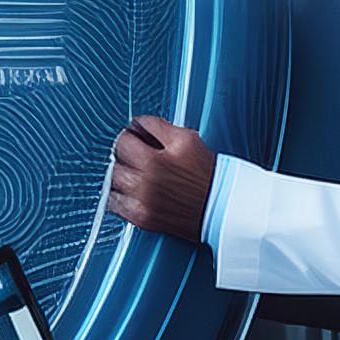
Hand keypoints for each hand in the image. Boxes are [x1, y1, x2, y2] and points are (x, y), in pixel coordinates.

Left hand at [109, 114, 215, 243]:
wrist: (225, 213)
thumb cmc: (211, 178)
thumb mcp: (194, 142)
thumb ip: (164, 130)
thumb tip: (139, 126)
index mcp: (176, 145)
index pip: (142, 124)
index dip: (137, 127)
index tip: (136, 133)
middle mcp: (158, 167)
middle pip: (121, 146)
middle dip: (126, 147)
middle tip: (131, 153)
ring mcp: (147, 193)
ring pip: (114, 173)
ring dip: (121, 171)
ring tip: (132, 174)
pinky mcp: (143, 215)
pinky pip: (114, 201)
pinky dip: (119, 196)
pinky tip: (130, 194)